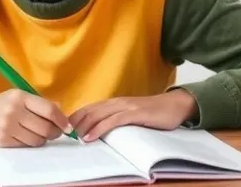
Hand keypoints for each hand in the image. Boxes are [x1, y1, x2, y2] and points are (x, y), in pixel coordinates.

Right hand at [0, 89, 72, 146]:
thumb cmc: (1, 104)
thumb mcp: (19, 97)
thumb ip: (40, 103)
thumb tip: (62, 112)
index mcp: (20, 97)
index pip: (49, 110)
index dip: (62, 120)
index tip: (67, 126)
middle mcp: (14, 111)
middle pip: (45, 127)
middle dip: (55, 132)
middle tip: (55, 132)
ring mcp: (7, 127)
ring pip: (37, 139)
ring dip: (43, 139)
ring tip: (38, 133)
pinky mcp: (3, 140)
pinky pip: (26, 145)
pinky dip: (30, 143)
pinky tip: (25, 136)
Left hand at [68, 89, 198, 141]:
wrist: (175, 105)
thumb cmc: (153, 113)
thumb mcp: (131, 114)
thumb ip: (117, 118)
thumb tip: (101, 130)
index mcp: (115, 103)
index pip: (89, 108)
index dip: (75, 118)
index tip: (65, 129)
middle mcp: (117, 102)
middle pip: (89, 111)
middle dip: (75, 123)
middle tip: (66, 135)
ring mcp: (125, 107)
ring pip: (98, 115)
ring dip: (83, 127)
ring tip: (74, 137)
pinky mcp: (134, 114)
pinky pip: (112, 121)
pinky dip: (99, 129)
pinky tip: (90, 137)